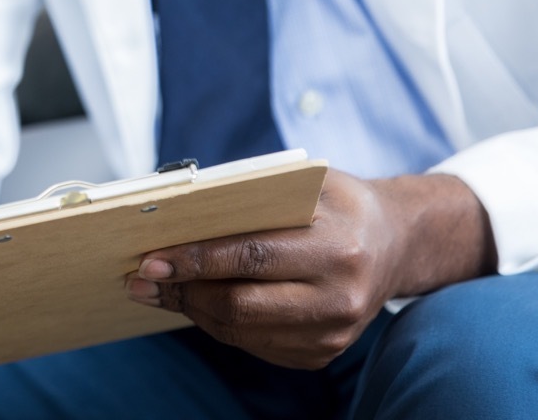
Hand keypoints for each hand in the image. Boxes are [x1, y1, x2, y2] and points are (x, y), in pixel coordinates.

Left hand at [124, 169, 495, 369]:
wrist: (396, 242)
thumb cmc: (337, 203)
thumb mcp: (305, 183)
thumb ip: (250, 197)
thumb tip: (175, 213)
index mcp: (337, 247)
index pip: (251, 256)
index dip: (195, 260)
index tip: (151, 258)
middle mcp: (339, 297)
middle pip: (240, 304)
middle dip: (182, 291)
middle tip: (141, 278)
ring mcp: (333, 334)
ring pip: (241, 330)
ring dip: (191, 310)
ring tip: (156, 290)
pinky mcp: (322, 354)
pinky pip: (253, 344)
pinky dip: (216, 323)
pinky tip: (193, 302)